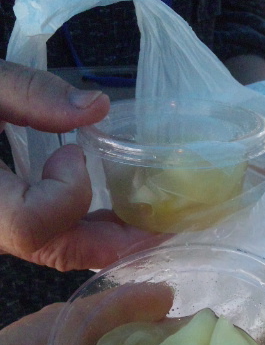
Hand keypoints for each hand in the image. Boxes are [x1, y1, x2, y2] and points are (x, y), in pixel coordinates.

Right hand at [0, 60, 158, 270]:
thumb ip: (27, 92)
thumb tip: (98, 106)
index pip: (32, 224)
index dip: (65, 193)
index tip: (75, 152)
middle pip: (55, 252)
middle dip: (116, 242)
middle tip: (169, 226)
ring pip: (54, 251)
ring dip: (107, 240)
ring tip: (154, 222)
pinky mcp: (4, 220)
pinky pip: (49, 238)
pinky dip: (86, 229)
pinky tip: (115, 213)